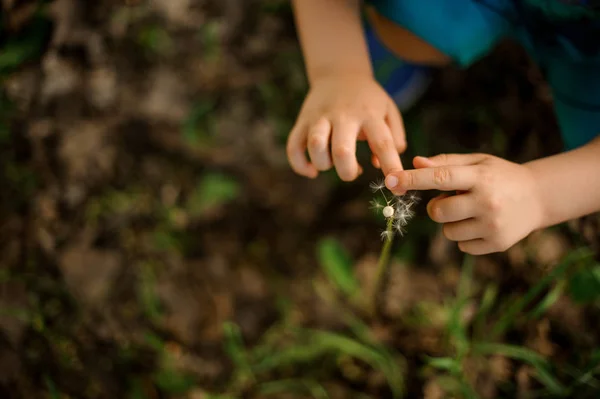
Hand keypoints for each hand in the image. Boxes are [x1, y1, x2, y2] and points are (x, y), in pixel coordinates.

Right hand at [287, 74, 405, 180]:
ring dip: (323, 164)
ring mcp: (320, 117)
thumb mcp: (389, 111)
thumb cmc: (368, 100)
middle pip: (342, 149)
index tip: (396, 186)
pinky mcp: (302, 121)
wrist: (339, 72)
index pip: (383, 143)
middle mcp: (343, 115)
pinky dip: (299, 165)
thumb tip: (379, 165)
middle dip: (347, 171)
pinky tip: (311, 171)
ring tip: (331, 164)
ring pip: (314, 145)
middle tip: (352, 172)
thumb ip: (395, 138)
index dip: (390, 166)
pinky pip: (293, 147)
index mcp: (369, 114)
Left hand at [384, 153, 543, 254]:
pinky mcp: (497, 244)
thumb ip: (445, 163)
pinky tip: (482, 224)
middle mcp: (487, 201)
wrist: (539, 197)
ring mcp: (493, 225)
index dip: (412, 179)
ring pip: (447, 232)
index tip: (390, 180)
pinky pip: (462, 246)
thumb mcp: (477, 162)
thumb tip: (415, 163)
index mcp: (480, 176)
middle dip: (436, 207)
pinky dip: (465, 237)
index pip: (439, 177)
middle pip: (437, 212)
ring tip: (472, 211)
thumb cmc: (500, 176)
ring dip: (451, 223)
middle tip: (452, 199)